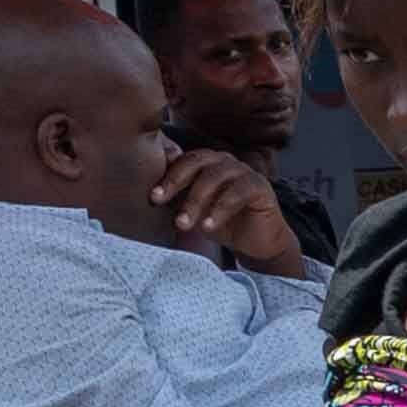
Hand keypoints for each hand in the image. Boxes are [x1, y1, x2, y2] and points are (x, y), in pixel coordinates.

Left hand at [144, 147, 302, 274]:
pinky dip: (220, 210)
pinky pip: (236, 193)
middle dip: (175, 182)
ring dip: (195, 201)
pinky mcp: (260, 187)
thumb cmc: (223, 225)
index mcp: (206, 163)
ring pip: (214, 177)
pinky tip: (208, 227)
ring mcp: (243, 172)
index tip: (152, 197)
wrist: (257, 246)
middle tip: (159, 201)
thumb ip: (176, 198)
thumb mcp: (193, 211)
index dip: (166, 176)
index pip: (182, 160)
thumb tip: (146, 193)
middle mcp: (224, 162)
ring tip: (184, 224)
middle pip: (196, 162)